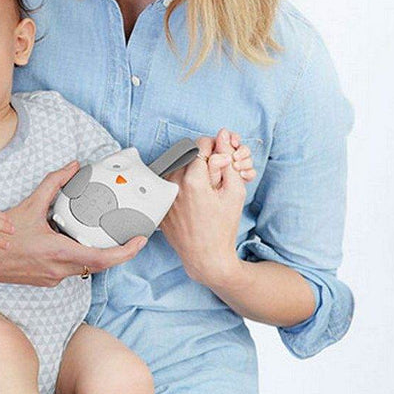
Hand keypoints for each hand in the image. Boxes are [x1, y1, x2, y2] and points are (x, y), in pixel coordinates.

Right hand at [0, 160, 147, 285]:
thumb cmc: (2, 237)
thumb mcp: (30, 205)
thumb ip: (54, 183)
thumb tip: (72, 166)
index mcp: (58, 253)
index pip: (102, 259)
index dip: (125, 252)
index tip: (138, 241)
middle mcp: (59, 270)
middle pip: (99, 265)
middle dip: (118, 252)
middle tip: (132, 238)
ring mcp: (53, 277)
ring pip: (86, 268)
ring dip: (100, 255)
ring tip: (110, 237)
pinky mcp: (48, 279)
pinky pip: (73, 269)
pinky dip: (82, 256)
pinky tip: (80, 242)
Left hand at [160, 129, 246, 287]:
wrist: (205, 257)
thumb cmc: (222, 227)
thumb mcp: (235, 192)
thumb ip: (228, 162)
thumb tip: (223, 137)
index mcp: (193, 180)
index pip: (200, 144)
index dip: (213, 147)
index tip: (218, 156)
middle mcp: (174, 184)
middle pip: (186, 153)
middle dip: (201, 158)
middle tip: (213, 173)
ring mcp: (164, 194)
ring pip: (175, 166)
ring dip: (189, 169)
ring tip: (202, 187)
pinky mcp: (159, 203)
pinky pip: (168, 183)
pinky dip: (179, 184)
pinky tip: (191, 199)